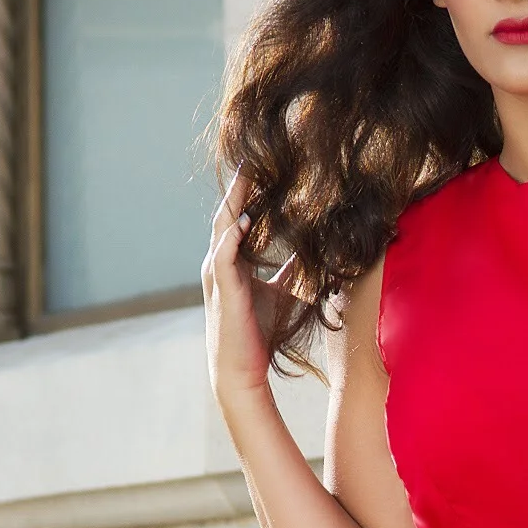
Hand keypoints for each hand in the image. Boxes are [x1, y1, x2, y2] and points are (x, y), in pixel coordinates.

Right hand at [202, 167, 289, 408]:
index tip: (267, 167)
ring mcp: (217, 273)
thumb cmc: (259, 335)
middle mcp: (219, 261)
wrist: (241, 371)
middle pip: (229, 213)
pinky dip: (233, 233)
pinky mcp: (221, 287)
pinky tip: (245, 216)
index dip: (251, 192)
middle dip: (241, 185)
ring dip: (236, 200)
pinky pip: (224, 252)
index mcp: (232, 260)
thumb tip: (310, 252)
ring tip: (248, 173)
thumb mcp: (283, 294)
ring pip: (223, 226)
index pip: (240, 216)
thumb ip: (291, 271)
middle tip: (256, 157)